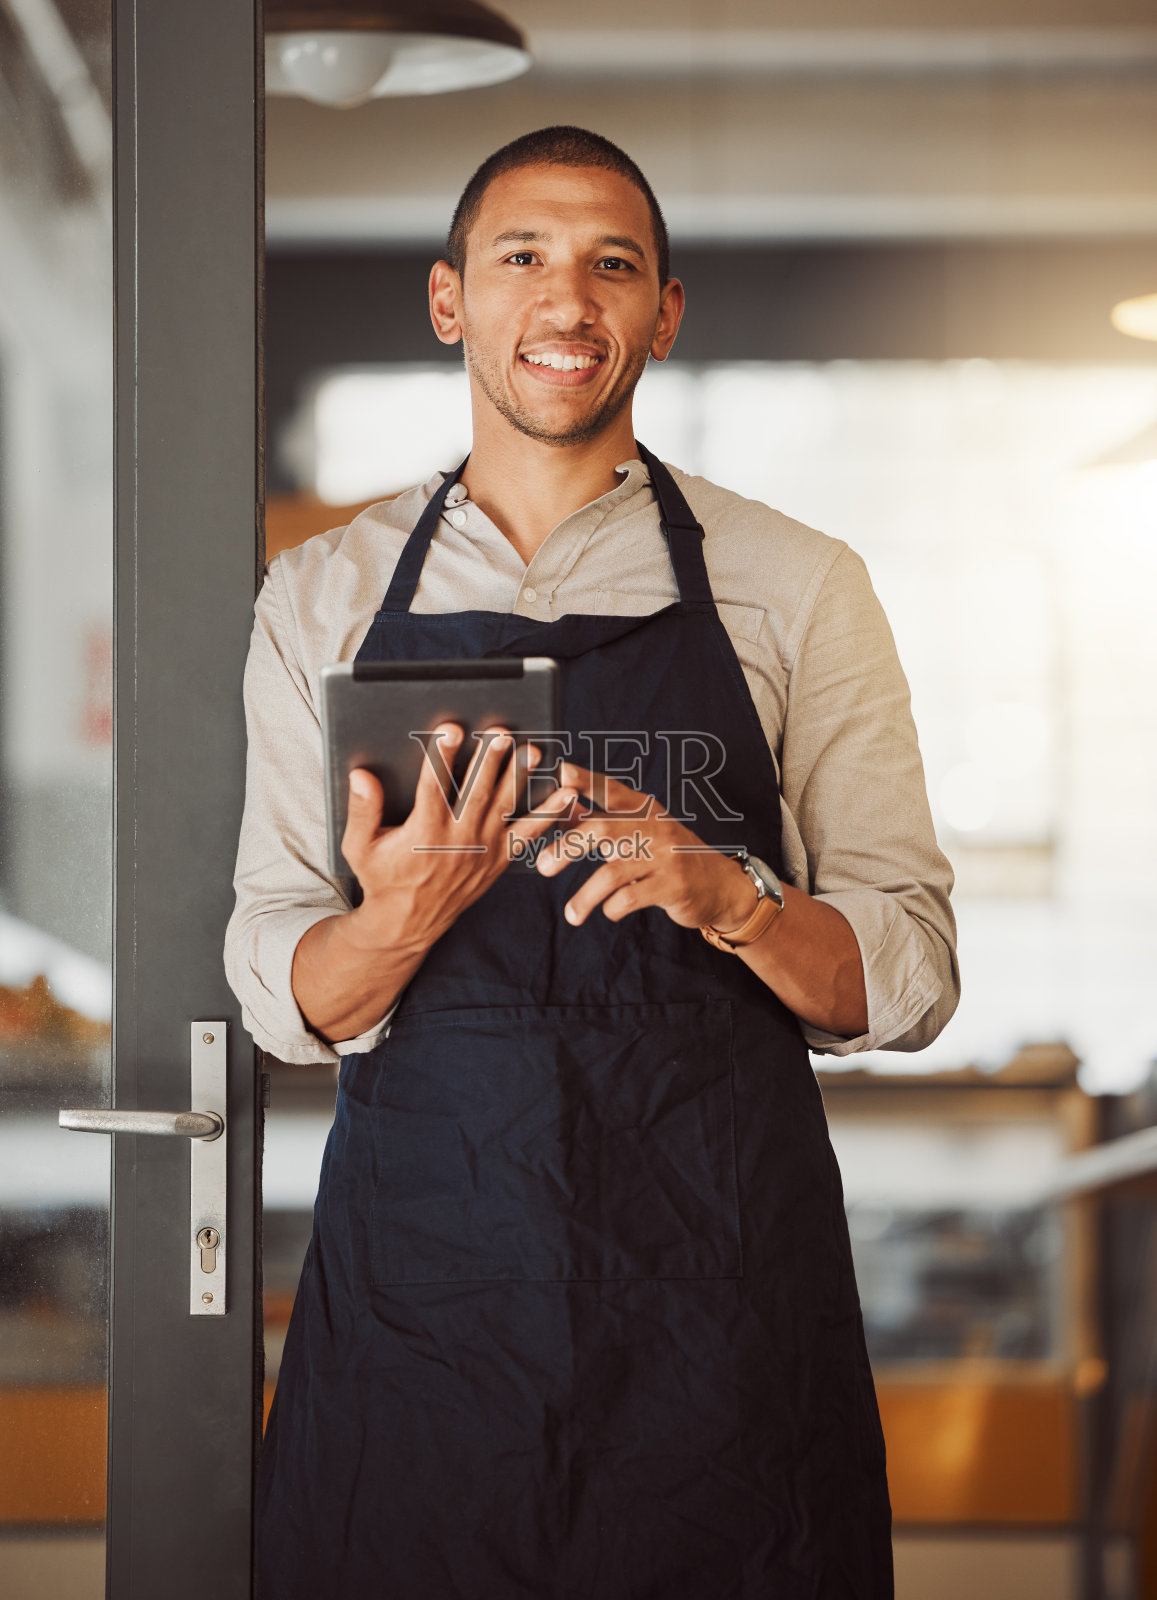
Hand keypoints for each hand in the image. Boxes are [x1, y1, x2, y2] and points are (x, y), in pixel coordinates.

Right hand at [341, 722, 577, 953]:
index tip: (452, 730)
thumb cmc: (382, 879)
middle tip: (502, 733)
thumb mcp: (360, 847)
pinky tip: (566, 795)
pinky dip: (548, 815)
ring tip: (533, 752)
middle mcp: (455, 840)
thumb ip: (362, 810)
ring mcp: (481, 850)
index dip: (442, 757)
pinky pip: (527, 835)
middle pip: (475, 793)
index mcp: (422, 834)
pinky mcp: (497, 860)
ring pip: (503, 808)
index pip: (433, 788)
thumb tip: (360, 776)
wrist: (407, 923)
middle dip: (490, 761)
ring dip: (519, 779)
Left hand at [536, 763, 757, 933]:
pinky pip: (632, 897)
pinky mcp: (673, 886)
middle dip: (568, 847)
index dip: (585, 780)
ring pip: (613, 872)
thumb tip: (561, 810)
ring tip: (572, 914)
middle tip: (543, 867)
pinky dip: (613, 908)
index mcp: (644, 809)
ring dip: (585, 896)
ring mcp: (665, 857)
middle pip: (603, 829)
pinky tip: (608, 912)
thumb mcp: (641, 831)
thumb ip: (603, 820)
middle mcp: (654, 827)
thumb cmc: (669, 855)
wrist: (719, 885)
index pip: (612, 790)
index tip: (560, 772)